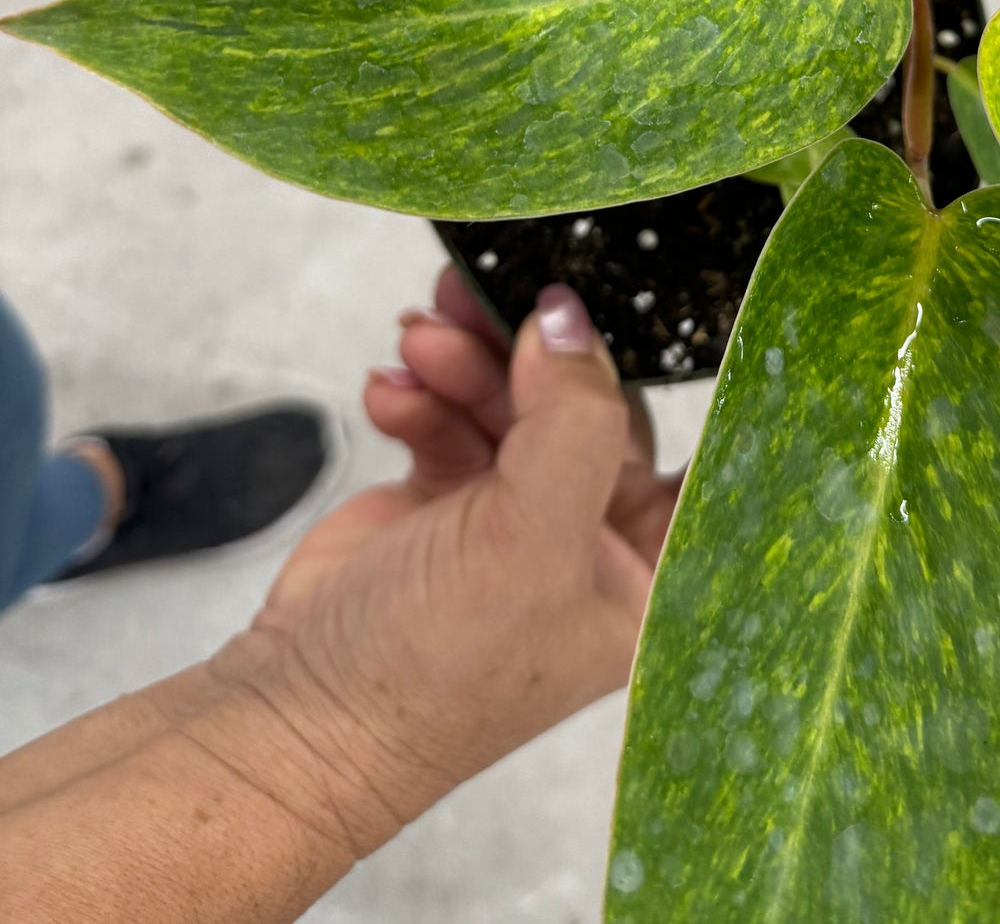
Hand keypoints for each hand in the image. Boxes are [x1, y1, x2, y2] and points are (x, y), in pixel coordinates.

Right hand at [213, 272, 680, 847]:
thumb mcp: (532, 541)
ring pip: (514, 399)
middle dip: (531, 350)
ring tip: (421, 338)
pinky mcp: (447, 501)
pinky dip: (422, 394)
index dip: (671, 372)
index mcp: (650, 571)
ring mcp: (516, 518)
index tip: (632, 292)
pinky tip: (388, 393)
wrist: (296, 715)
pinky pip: (451, 415)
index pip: (696, 449)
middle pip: (588, 405)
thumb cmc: (435, 671)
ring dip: (467, 360)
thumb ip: (571, 421)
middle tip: (481, 298)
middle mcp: (592, 541)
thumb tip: (569, 320)